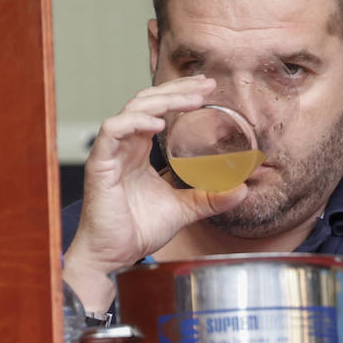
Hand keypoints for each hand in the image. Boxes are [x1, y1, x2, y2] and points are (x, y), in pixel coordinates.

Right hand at [64, 76, 248, 304]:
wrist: (115, 257)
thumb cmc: (138, 230)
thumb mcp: (184, 209)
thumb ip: (210, 197)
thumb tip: (242, 190)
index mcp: (139, 150)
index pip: (158, 109)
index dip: (181, 94)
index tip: (208, 88)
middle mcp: (125, 146)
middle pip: (147, 101)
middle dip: (177, 89)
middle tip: (206, 85)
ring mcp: (111, 152)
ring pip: (133, 109)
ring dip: (163, 100)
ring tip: (191, 100)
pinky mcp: (100, 164)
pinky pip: (113, 131)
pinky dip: (135, 123)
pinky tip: (158, 124)